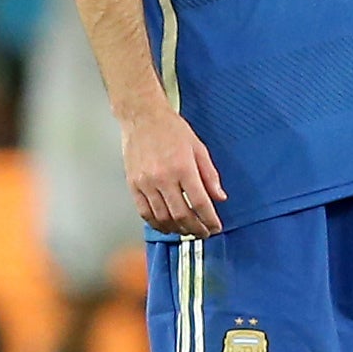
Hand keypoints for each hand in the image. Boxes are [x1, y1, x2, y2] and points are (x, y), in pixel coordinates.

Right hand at [123, 104, 227, 236]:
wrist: (142, 118)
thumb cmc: (172, 130)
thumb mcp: (199, 148)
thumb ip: (210, 175)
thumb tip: (220, 198)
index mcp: (183, 168)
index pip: (199, 202)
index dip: (209, 219)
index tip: (216, 227)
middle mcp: (163, 178)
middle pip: (181, 214)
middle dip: (195, 229)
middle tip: (203, 233)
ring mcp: (145, 183)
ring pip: (162, 217)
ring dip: (177, 230)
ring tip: (187, 232)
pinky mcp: (133, 185)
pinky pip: (144, 212)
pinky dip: (157, 223)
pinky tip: (166, 226)